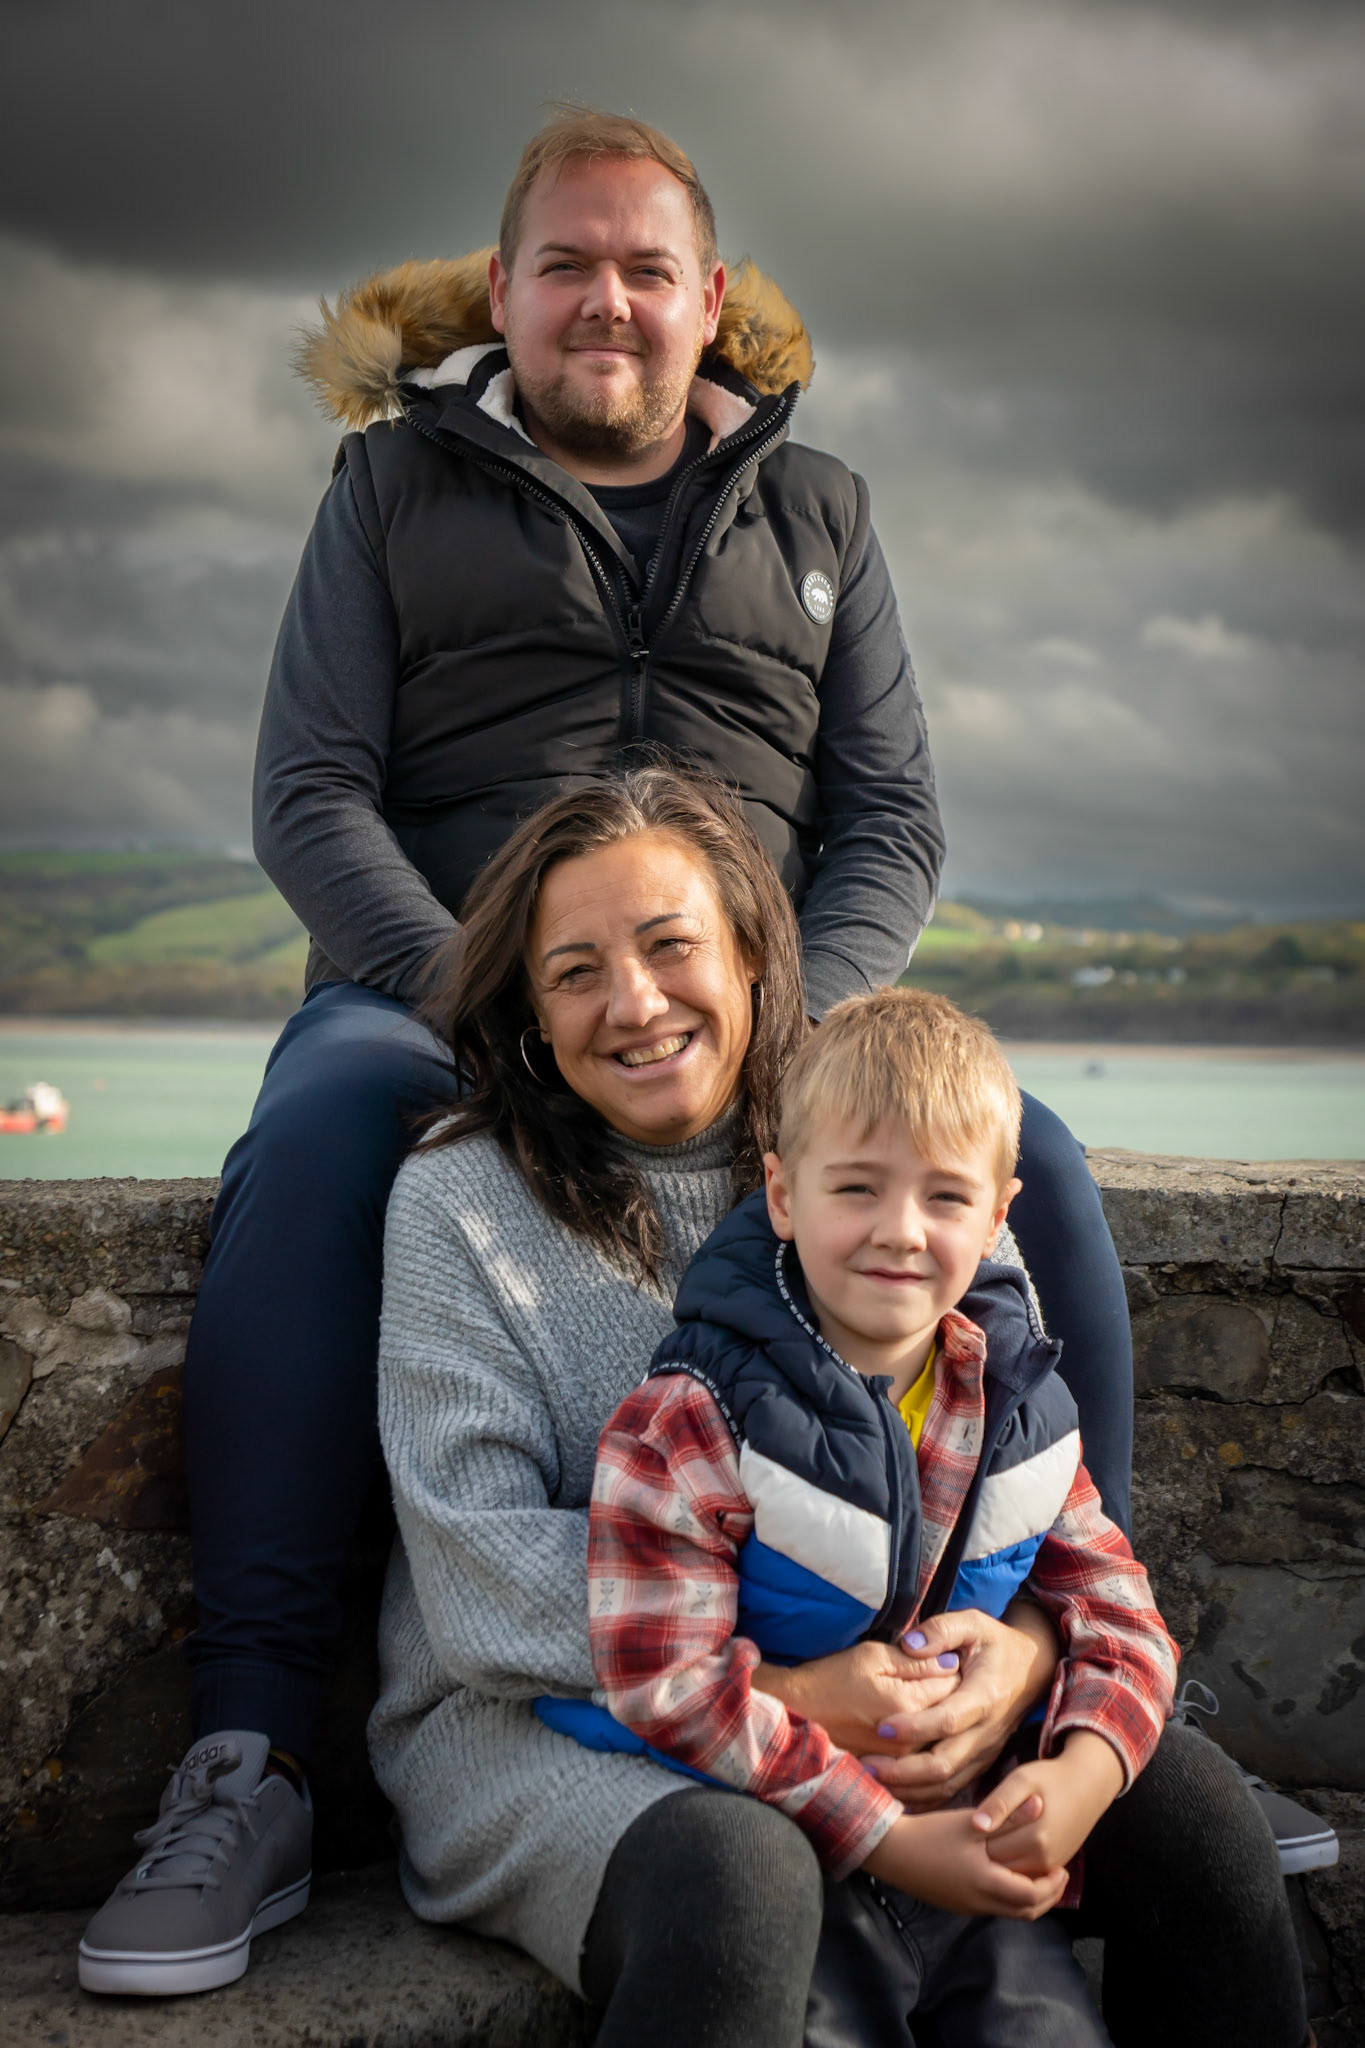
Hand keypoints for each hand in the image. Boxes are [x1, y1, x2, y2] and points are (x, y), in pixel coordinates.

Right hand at [753, 1640, 959, 1756]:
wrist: (794, 1714)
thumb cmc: (829, 1679)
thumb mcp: (871, 1656)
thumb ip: (915, 1661)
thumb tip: (951, 1662)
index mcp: (908, 1704)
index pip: (952, 1684)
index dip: (948, 1669)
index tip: (938, 1662)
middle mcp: (909, 1740)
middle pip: (949, 1716)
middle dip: (948, 1698)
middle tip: (931, 1682)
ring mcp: (899, 1763)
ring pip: (938, 1741)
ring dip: (936, 1724)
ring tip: (919, 1706)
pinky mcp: (889, 1776)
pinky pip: (920, 1764)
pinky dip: (923, 1748)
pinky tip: (912, 1733)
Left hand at [859, 1601, 1059, 1807]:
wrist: (1033, 1668)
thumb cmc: (994, 1643)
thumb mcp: (973, 1623)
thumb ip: (941, 1629)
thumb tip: (909, 1643)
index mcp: (984, 1696)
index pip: (948, 1720)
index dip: (915, 1727)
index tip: (881, 1727)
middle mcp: (987, 1731)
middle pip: (945, 1763)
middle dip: (903, 1770)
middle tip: (866, 1764)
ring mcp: (985, 1752)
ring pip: (947, 1784)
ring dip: (909, 1789)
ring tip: (872, 1781)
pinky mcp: (981, 1764)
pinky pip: (952, 1790)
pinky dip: (923, 1799)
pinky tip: (894, 1795)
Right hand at [864, 1809, 1068, 1920]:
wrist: (890, 1851)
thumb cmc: (930, 1834)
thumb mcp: (971, 1822)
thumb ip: (1008, 1816)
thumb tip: (1041, 1804)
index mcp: (986, 1884)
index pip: (1032, 1897)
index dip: (1052, 1885)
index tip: (1063, 1868)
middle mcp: (980, 1902)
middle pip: (1025, 1912)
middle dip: (1047, 1897)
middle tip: (1058, 1877)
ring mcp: (967, 1906)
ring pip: (1010, 1912)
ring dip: (1029, 1898)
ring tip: (1037, 1875)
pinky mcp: (956, 1904)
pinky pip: (993, 1907)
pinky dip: (1010, 1897)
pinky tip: (1008, 1875)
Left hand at [974, 1731, 1124, 1877]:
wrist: (1087, 1786)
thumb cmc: (1050, 1778)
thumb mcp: (1022, 1780)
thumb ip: (999, 1803)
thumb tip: (975, 1825)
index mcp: (1035, 1838)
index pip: (989, 1849)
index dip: (975, 1836)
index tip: (971, 1820)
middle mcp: (1045, 1859)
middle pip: (998, 1864)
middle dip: (984, 1849)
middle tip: (978, 1826)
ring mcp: (1051, 1866)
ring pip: (1010, 1870)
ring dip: (997, 1856)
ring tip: (992, 1831)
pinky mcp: (1054, 1866)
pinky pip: (1024, 1871)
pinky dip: (1012, 1859)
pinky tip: (1008, 1838)